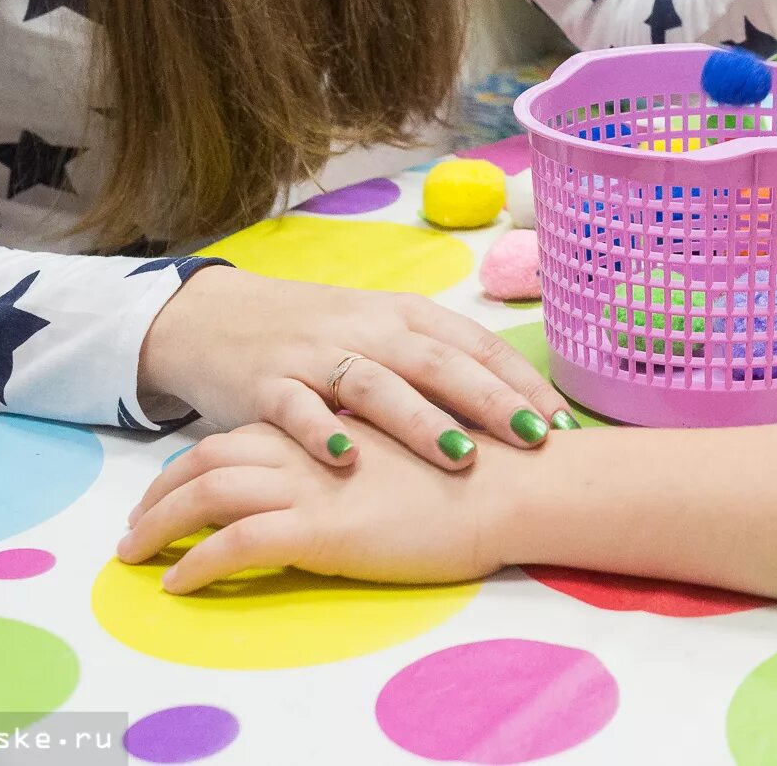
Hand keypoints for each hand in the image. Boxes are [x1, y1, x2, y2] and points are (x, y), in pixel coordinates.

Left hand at [117, 417, 512, 591]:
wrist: (516, 485)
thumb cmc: (483, 466)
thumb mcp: (414, 438)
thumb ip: (372, 439)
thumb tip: (349, 458)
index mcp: (329, 415)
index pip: (243, 431)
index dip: (200, 457)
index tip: (174, 483)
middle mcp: (310, 441)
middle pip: (209, 455)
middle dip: (161, 489)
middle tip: (136, 522)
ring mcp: (311, 481)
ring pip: (206, 491)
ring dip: (159, 525)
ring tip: (135, 554)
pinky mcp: (319, 526)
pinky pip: (233, 544)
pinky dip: (196, 565)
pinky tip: (178, 587)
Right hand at [136, 266, 574, 472]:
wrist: (213, 317)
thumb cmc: (315, 335)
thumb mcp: (379, 336)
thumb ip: (435, 366)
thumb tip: (514, 410)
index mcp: (402, 316)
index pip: (473, 345)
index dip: (519, 382)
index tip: (563, 422)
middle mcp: (366, 328)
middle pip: (436, 362)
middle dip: (489, 401)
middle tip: (534, 439)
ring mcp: (314, 354)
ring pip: (375, 384)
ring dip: (419, 421)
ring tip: (460, 456)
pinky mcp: (265, 383)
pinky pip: (296, 408)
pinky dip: (323, 431)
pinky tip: (349, 460)